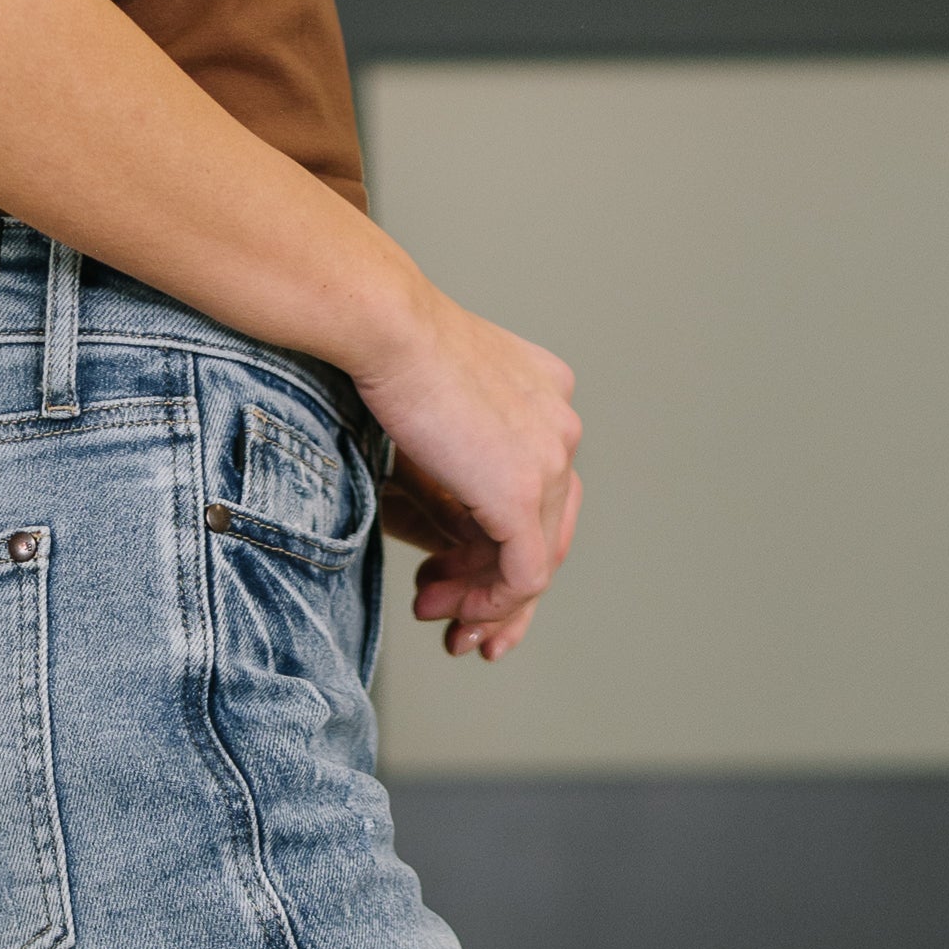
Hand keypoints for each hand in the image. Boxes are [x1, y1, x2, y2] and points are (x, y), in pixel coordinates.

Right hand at [356, 285, 580, 660]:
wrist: (387, 328)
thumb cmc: (389, 353)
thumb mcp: (435, 419)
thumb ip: (457, 476)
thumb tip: (450, 544)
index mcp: (547, 397)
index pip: (543, 492)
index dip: (503, 545)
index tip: (456, 574)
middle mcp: (561, 426)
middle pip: (547, 532)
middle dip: (499, 588)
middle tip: (457, 620)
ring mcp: (550, 459)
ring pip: (537, 559)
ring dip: (486, 602)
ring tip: (442, 620)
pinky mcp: (524, 492)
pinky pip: (525, 575)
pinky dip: (492, 603)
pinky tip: (456, 611)